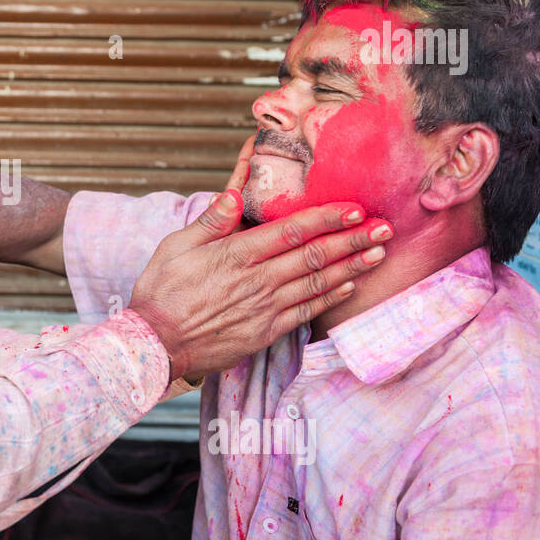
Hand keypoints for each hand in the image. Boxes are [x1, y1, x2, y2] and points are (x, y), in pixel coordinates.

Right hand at [128, 189, 392, 381]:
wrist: (155, 345)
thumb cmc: (161, 292)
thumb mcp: (175, 246)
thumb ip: (210, 220)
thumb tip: (235, 194)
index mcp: (236, 254)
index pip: (291, 231)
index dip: (327, 218)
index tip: (354, 208)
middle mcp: (257, 281)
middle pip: (314, 256)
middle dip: (353, 239)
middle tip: (384, 227)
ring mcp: (265, 308)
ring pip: (318, 283)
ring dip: (352, 266)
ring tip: (379, 252)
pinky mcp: (266, 331)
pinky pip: (307, 311)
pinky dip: (331, 297)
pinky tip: (350, 285)